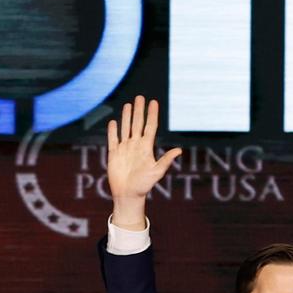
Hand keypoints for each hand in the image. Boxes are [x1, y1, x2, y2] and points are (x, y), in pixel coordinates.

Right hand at [107, 95, 182, 229]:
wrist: (128, 195)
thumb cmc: (143, 185)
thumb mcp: (157, 172)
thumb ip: (166, 160)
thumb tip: (179, 150)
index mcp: (146, 148)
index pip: (150, 127)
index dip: (152, 114)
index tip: (153, 102)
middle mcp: (136, 146)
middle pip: (137, 124)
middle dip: (138, 110)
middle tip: (140, 97)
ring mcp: (125, 149)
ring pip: (126, 128)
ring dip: (126, 117)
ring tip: (128, 105)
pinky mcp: (114, 154)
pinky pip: (113, 139)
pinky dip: (112, 131)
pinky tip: (113, 122)